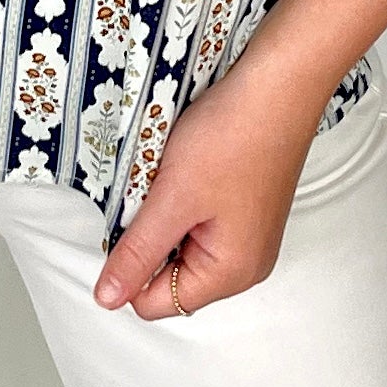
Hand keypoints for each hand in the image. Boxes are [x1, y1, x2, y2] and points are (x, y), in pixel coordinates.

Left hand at [91, 57, 329, 320]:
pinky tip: (187, 166)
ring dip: (165, 214)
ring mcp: (248, 235)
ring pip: (182, 243)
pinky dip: (182, 197)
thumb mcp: (173, 198)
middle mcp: (245, 264)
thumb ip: (138, 252)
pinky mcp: (245, 208)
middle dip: (150, 237)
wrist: (277, 84)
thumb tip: (108, 299)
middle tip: (153, 193)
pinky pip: (198, 220)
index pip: (156, 302)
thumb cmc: (235, 136)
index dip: (129, 266)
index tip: (127, 220)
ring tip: (172, 176)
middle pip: (171, 275)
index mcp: (231, 273)